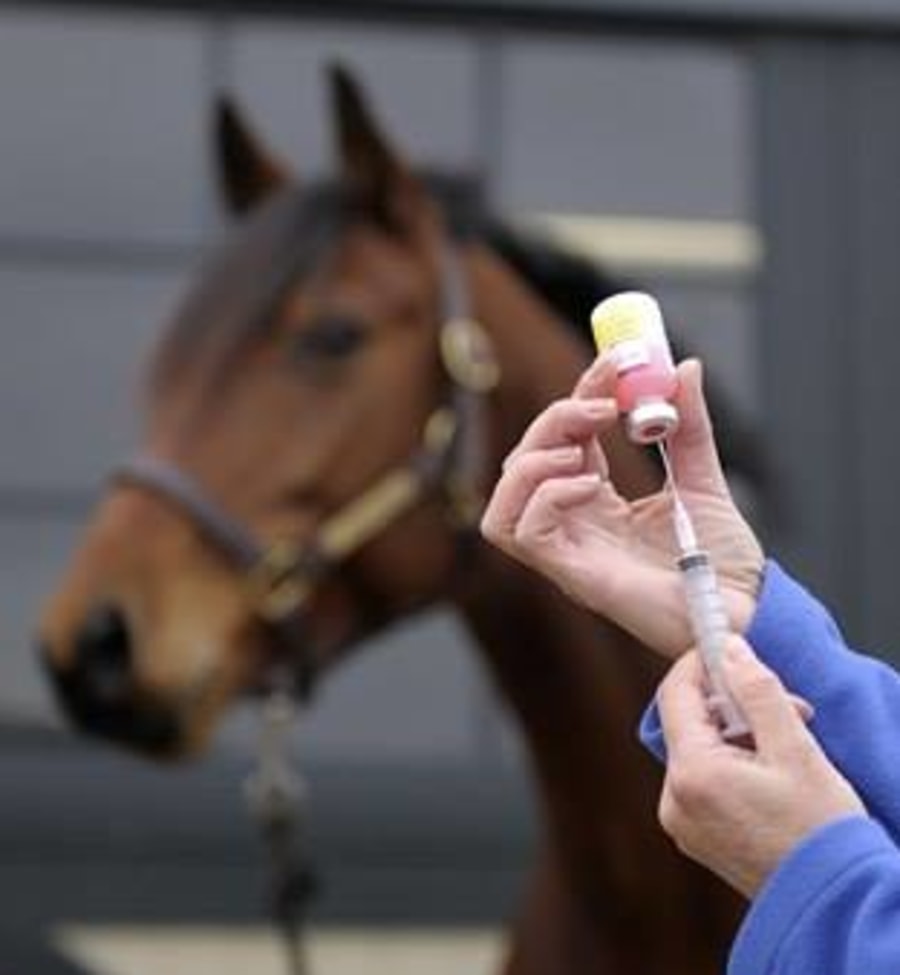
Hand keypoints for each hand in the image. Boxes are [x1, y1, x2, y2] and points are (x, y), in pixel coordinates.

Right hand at [480, 358, 763, 657]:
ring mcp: (568, 550)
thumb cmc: (721, 559)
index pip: (565, 439)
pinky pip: (521, 531)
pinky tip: (591, 486)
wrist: (742, 608)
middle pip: (523, 460)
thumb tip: (684, 366)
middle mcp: (573, 523)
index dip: (579, 395)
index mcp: (597, 500)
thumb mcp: (702, 477)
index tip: (614, 362)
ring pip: (504, 498)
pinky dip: (545, 496)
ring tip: (586, 447)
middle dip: (556, 418)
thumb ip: (688, 426)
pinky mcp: (571, 574)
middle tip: (605, 403)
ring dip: (535, 457)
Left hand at [657, 638, 865, 896]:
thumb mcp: (796, 748)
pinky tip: (772, 769)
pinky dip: (730, 762)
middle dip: (732, 704)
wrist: (835, 902)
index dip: (698, 665)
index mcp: (692, 775)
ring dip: (736, 734)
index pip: (675, 695)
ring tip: (788, 742)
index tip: (727, 650)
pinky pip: (702, 780)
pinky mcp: (696, 836)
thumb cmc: (820, 829)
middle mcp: (674, 800)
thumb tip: (728, 649)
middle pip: (688, 723)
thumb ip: (757, 691)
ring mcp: (682, 822)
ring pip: (697, 750)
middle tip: (786, 707)